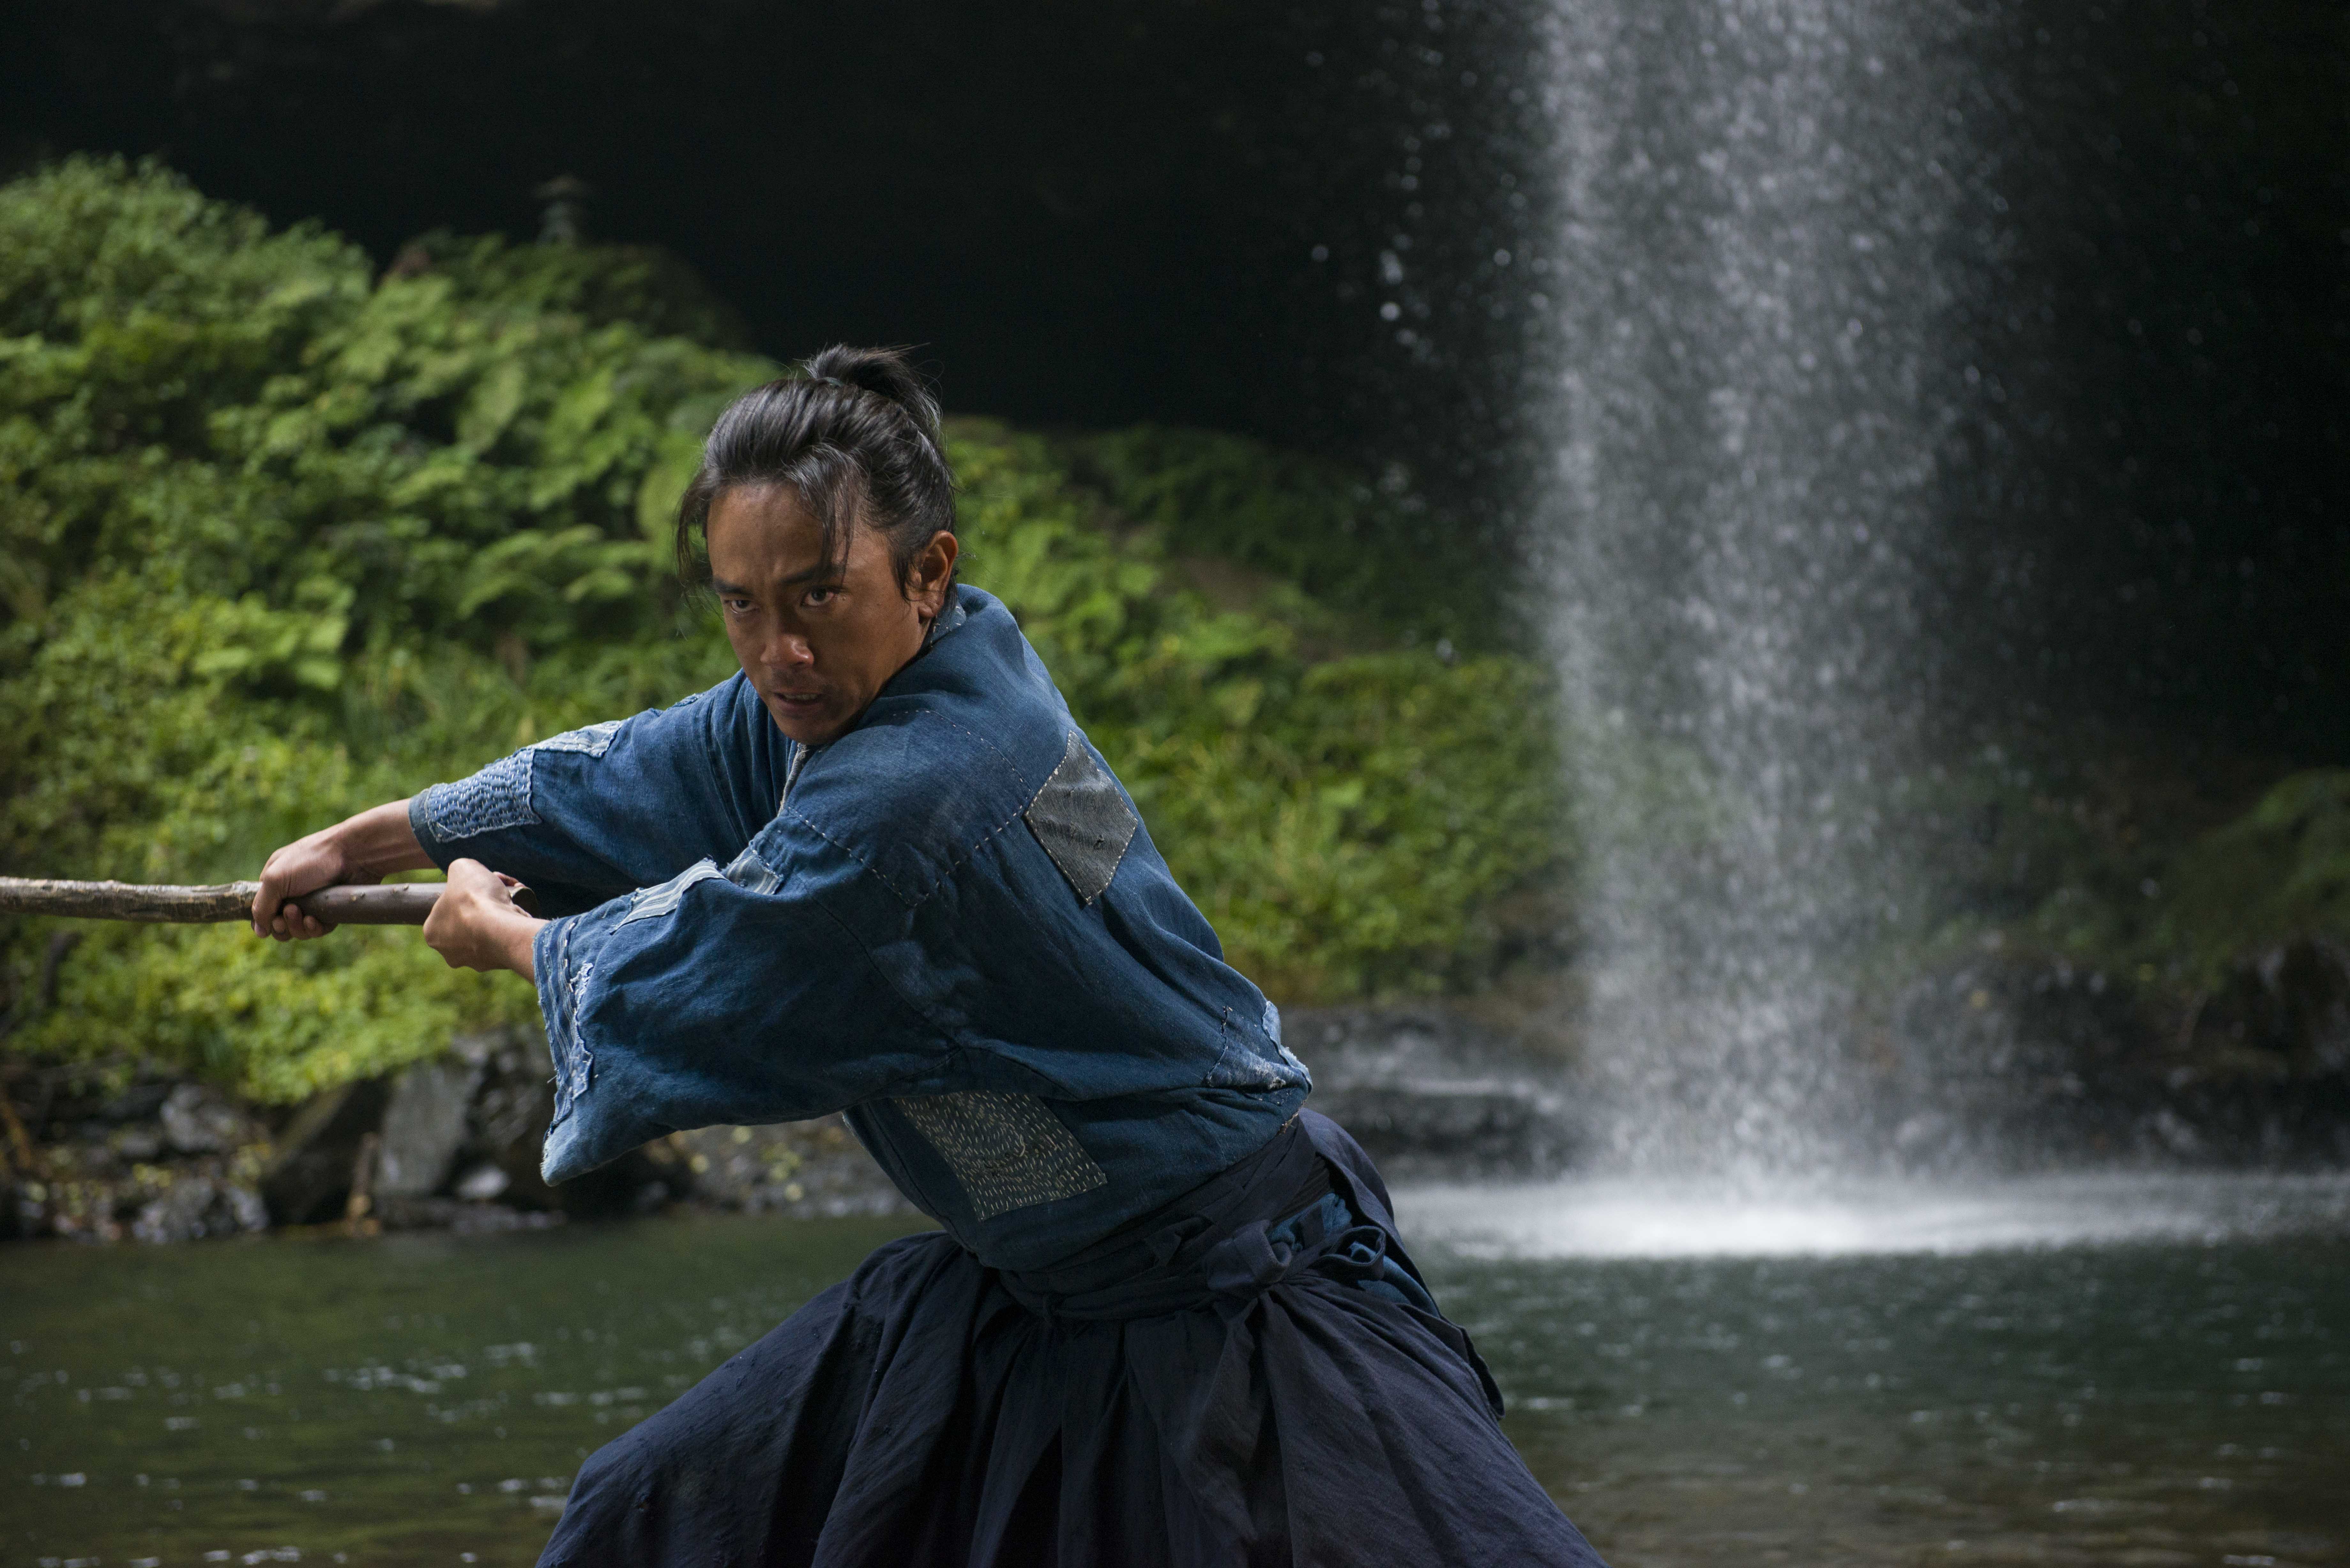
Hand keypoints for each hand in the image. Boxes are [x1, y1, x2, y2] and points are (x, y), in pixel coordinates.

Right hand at [252, 799, 431, 939]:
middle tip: (290, 912)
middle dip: (282, 925)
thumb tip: (260, 931)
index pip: (262, 909)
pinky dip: (314, 929)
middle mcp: (292, 892)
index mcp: (275, 880)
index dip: (264, 921)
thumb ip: (261, 905)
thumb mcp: (276, 879)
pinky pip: (318, 929)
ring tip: (303, 914)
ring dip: (297, 927)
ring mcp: (313, 902)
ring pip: (298, 929)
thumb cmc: (312, 860)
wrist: (355, 854)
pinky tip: (315, 921)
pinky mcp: (331, 910)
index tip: (271, 920)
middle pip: (279, 924)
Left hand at [423, 858, 543, 979]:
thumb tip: (466, 874)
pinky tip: (516, 917)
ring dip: (497, 917)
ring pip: (487, 933)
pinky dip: (510, 929)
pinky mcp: (497, 964)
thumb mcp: (461, 867)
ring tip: (510, 902)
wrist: (500, 927)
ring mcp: (474, 962)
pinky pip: (504, 941)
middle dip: (481, 906)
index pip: (447, 909)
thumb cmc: (473, 898)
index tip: (477, 886)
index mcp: (431, 932)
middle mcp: (449, 952)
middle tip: (495, 892)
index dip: (463, 893)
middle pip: (467, 921)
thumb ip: (459, 870)